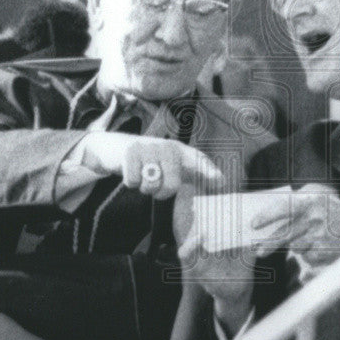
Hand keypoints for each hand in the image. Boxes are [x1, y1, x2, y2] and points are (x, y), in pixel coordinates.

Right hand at [79, 132, 224, 199]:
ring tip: (143, 177)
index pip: (197, 160)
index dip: (208, 170)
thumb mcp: (170, 165)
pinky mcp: (130, 151)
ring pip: (151, 184)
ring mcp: (148, 147)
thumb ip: (193, 175)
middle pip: (172, 184)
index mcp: (180, 151)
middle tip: (155, 187)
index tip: (220, 180)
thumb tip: (222, 182)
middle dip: (162, 193)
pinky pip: (133, 181)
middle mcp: (167, 146)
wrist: (117, 147)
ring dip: (145, 188)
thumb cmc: (148, 161)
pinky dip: (131, 182)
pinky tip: (131, 172)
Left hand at [251, 184, 339, 278]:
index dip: (267, 216)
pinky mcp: (326, 255)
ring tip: (312, 240)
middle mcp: (316, 220)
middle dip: (269, 244)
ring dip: (297, 247)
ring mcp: (321, 239)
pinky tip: (322, 248)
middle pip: (284, 235)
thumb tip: (273, 214)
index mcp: (313, 202)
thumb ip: (298, 202)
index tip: (254, 224)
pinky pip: (308, 259)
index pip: (284, 208)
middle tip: (258, 251)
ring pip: (296, 248)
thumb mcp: (321, 197)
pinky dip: (310, 255)